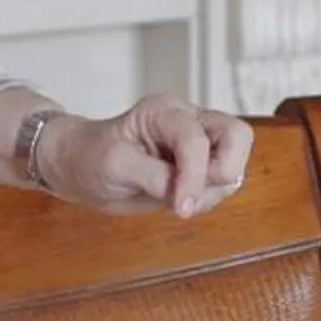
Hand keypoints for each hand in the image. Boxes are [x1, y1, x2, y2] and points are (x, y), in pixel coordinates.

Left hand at [37, 94, 252, 217]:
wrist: (82, 168)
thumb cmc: (91, 158)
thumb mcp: (115, 167)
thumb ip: (155, 179)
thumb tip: (188, 196)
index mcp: (164, 112)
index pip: (196, 139)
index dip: (194, 175)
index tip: (179, 208)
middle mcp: (189, 120)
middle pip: (238, 136)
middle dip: (221, 172)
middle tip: (188, 196)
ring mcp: (199, 142)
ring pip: (236, 162)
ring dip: (213, 190)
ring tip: (176, 201)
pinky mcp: (202, 164)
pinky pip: (224, 182)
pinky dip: (209, 197)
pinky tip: (179, 201)